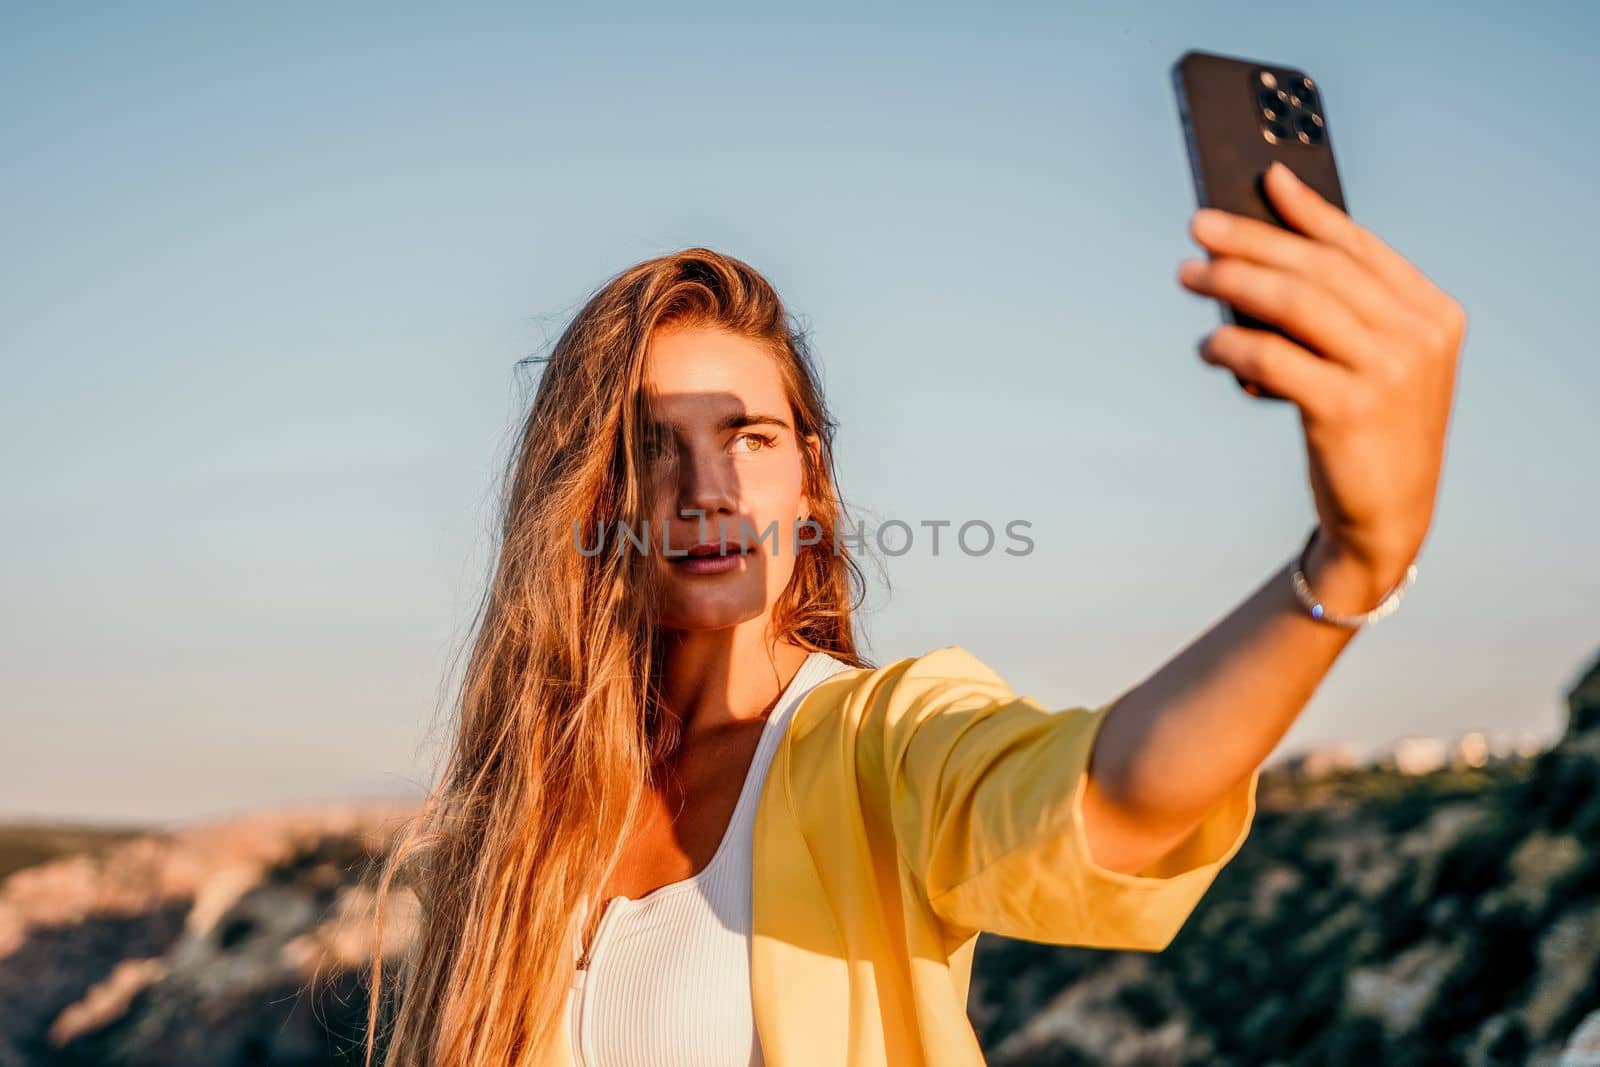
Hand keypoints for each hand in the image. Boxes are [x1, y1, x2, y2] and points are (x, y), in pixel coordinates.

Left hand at [1178, 161, 1464, 590]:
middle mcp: (1417, 336)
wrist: (1387, 517)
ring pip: (1295, 303)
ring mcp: (1388, 372)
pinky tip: (1208, 344)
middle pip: (1320, 268)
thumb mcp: (1373, 365)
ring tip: (1189, 275)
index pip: (1360, 247)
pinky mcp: (1349, 408)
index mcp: (1432, 314)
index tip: (1266, 180)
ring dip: (1232, 281)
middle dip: (1253, 240)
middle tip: (1199, 228)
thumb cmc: (1367, 431)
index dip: (1310, 211)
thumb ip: (1340, 315)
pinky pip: (1275, 357)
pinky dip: (1233, 344)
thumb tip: (1259, 259)